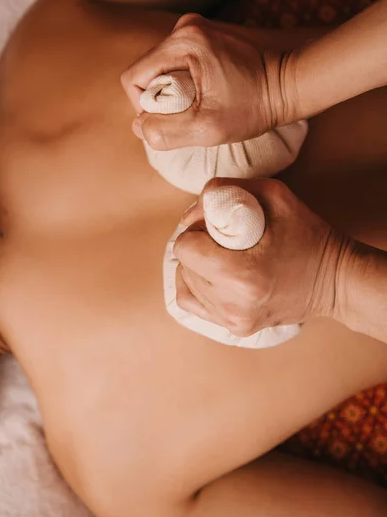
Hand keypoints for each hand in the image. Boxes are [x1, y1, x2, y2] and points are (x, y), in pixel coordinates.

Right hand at [121, 14, 298, 149]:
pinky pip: (180, 63)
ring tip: (205, 103)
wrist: (292, 81)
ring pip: (163, 68)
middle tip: (192, 114)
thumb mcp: (207, 128)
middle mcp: (185, 27)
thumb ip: (165, 131)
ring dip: (175, 91)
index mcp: (182, 42)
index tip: (170, 121)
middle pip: (148, 71)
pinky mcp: (208, 34)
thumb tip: (139, 127)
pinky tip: (211, 92)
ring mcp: (197, 28)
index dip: (142, 107)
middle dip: (161, 99)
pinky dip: (187, 82)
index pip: (133, 78)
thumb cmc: (255, 104)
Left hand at [174, 177, 353, 336]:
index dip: (196, 229)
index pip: (184, 248)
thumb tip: (191, 213)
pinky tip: (215, 274)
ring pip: (186, 284)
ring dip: (198, 266)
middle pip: (184, 265)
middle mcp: (233, 305)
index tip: (216, 226)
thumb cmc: (308, 235)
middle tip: (225, 240)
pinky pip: (192, 303)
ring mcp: (234, 321)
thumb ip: (225, 190)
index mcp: (241, 275)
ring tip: (225, 257)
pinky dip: (197, 285)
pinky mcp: (237, 329)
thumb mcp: (273, 195)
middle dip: (198, 247)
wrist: (336, 281)